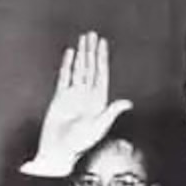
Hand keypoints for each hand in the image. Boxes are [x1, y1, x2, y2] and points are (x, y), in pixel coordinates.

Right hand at [30, 32, 133, 175]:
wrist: (58, 151)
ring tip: (83, 39)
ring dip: (81, 54)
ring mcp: (73, 96)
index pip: (101, 74)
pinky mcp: (60, 98)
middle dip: (91, 51)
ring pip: (78, 69)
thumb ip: (111, 112)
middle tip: (92, 35)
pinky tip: (70, 53)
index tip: (102, 43)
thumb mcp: (98, 127)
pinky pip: (64, 77)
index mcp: (98, 101)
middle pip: (90, 68)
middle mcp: (87, 96)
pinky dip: (67, 65)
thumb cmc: (79, 143)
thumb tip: (128, 103)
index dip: (102, 58)